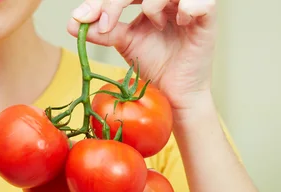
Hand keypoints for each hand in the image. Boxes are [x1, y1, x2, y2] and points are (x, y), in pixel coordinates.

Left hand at [67, 0, 217, 110]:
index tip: (82, 19)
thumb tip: (73, 23)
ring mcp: (188, 6)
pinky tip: (180, 21)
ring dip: (152, 2)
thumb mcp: (124, 43)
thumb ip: (103, 30)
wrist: (174, 94)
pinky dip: (187, 8)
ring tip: (154, 24)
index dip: (102, 1)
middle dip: (117, 1)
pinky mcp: (207, 19)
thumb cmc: (155, 67)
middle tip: (106, 23)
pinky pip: (201, 2)